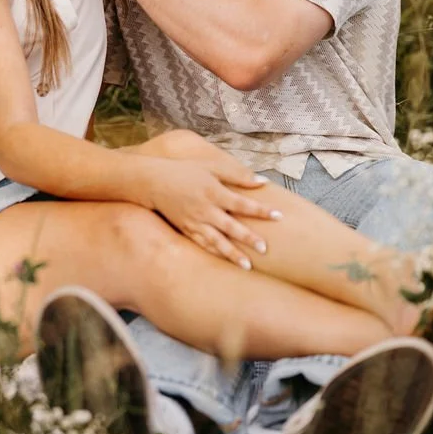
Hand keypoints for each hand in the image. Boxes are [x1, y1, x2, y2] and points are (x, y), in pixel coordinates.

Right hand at [139, 155, 282, 267]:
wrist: (153, 182)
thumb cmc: (185, 171)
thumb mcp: (211, 167)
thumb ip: (237, 175)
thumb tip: (262, 181)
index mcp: (214, 191)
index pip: (242, 203)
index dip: (260, 210)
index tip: (278, 216)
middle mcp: (205, 209)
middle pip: (231, 227)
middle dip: (248, 238)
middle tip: (265, 249)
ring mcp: (195, 222)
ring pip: (217, 241)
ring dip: (232, 254)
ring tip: (247, 266)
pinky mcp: (186, 230)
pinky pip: (203, 245)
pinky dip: (215, 254)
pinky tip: (226, 263)